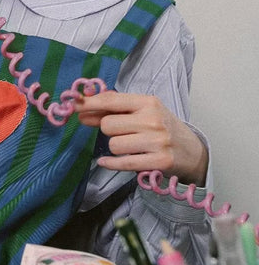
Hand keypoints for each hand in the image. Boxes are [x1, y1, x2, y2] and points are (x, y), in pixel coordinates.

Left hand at [74, 91, 207, 185]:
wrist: (193, 151)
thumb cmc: (161, 127)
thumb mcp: (142, 111)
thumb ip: (112, 109)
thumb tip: (82, 109)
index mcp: (147, 102)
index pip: (111, 100)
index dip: (89, 103)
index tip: (73, 106)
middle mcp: (153, 120)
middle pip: (108, 125)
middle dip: (107, 130)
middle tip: (120, 132)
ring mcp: (157, 141)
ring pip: (114, 145)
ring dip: (115, 147)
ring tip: (129, 146)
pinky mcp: (159, 162)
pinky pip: (123, 162)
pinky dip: (110, 163)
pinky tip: (105, 161)